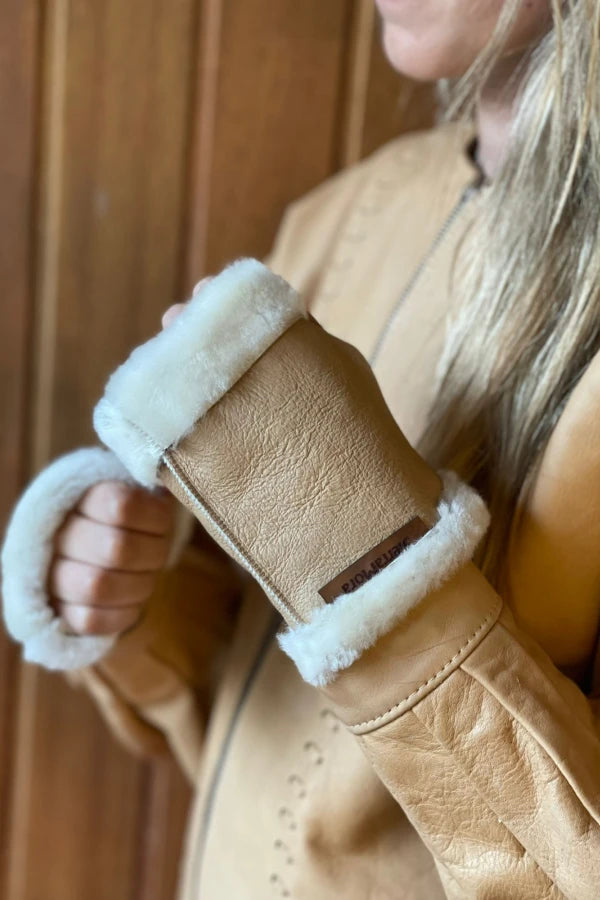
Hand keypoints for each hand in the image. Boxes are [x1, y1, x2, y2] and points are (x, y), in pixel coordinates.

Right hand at [49, 481, 173, 635]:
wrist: (92, 542)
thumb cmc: (129, 517)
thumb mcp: (141, 492)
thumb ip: (154, 491)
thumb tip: (168, 492)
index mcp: (83, 498)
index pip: (123, 505)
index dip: (154, 517)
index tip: (160, 521)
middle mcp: (61, 534)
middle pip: (116, 548)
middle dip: (150, 554)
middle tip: (155, 552)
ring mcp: (54, 574)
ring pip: (99, 586)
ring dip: (138, 585)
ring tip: (145, 576)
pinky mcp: (60, 610)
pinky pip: (90, 620)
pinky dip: (123, 613)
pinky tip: (133, 599)